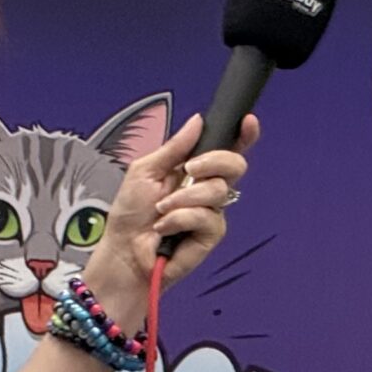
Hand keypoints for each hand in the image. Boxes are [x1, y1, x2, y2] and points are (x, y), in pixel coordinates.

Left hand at [83, 112, 257, 325]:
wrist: (123, 250)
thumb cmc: (131, 212)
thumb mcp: (145, 170)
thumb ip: (174, 147)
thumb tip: (198, 121)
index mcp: (194, 168)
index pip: (226, 148)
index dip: (243, 135)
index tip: (248, 122)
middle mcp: (208, 188)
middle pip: (235, 164)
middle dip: (214, 161)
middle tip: (189, 169)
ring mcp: (212, 211)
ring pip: (219, 191)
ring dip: (185, 197)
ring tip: (161, 209)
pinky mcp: (212, 235)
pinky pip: (208, 217)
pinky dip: (182, 219)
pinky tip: (166, 228)